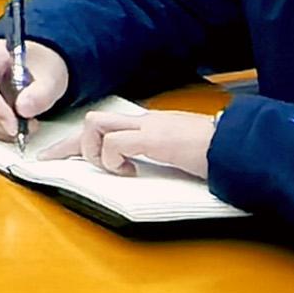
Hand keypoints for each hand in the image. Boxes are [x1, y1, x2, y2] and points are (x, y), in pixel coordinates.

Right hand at [0, 36, 74, 137]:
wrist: (38, 67)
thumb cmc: (41, 65)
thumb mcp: (52, 75)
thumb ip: (41, 92)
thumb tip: (23, 110)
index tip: (14, 125)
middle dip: (1, 121)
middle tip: (27, 127)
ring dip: (0, 128)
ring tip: (26, 125)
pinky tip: (15, 126)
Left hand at [44, 103, 216, 180]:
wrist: (241, 146)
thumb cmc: (217, 154)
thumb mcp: (180, 156)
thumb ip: (159, 158)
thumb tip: (138, 171)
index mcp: (151, 126)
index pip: (107, 126)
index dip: (79, 142)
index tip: (56, 156)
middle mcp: (145, 122)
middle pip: (93, 121)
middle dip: (68, 144)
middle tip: (52, 161)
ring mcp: (149, 128)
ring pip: (95, 125)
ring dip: (94, 151)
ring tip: (115, 169)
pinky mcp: (154, 139)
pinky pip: (115, 143)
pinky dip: (112, 159)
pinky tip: (128, 171)